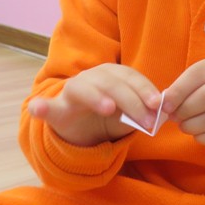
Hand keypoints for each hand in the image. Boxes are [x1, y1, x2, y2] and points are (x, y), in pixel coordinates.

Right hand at [28, 63, 160, 146]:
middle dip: (130, 99)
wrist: (81, 130)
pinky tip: (38, 109)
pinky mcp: (55, 110)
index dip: (144, 88)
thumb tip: (166, 114)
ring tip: (108, 108)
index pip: (129, 76)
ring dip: (96, 97)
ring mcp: (70, 92)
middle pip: (110, 82)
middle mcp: (91, 78)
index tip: (158, 103)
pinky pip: (45, 107)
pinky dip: (41, 107)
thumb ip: (146, 113)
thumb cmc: (110, 117)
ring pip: (82, 89)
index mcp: (111, 75)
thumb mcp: (130, 116)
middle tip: (146, 118)